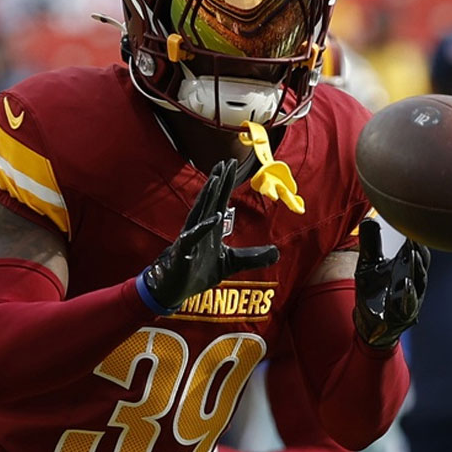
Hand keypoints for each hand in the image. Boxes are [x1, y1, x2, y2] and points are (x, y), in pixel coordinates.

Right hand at [139, 159, 279, 312]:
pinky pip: (193, 236)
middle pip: (210, 200)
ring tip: (216, 178)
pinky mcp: (183, 251)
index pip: (220, 200)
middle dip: (219, 181)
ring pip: (200, 211)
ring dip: (208, 195)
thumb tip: (277, 252)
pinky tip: (214, 217)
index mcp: (211, 228)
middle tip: (226, 162)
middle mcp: (200, 228)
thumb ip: (253, 257)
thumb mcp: (232, 263)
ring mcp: (190, 238)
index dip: (227, 183)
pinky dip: (203, 227)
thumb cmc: (198, 273)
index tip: (232, 164)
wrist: (174, 289)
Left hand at [352, 219, 429, 348]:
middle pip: (421, 263)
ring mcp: (411, 298)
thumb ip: (370, 243)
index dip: (414, 237)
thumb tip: (368, 219)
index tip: (412, 222)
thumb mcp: (368, 265)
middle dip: (419, 249)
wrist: (368, 323)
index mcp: (406, 267)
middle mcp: (413, 281)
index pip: (415, 250)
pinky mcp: (405, 314)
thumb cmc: (373, 291)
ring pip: (418, 281)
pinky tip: (407, 283)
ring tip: (412, 253)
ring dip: (416, 267)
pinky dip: (409, 293)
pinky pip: (409, 303)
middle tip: (413, 235)